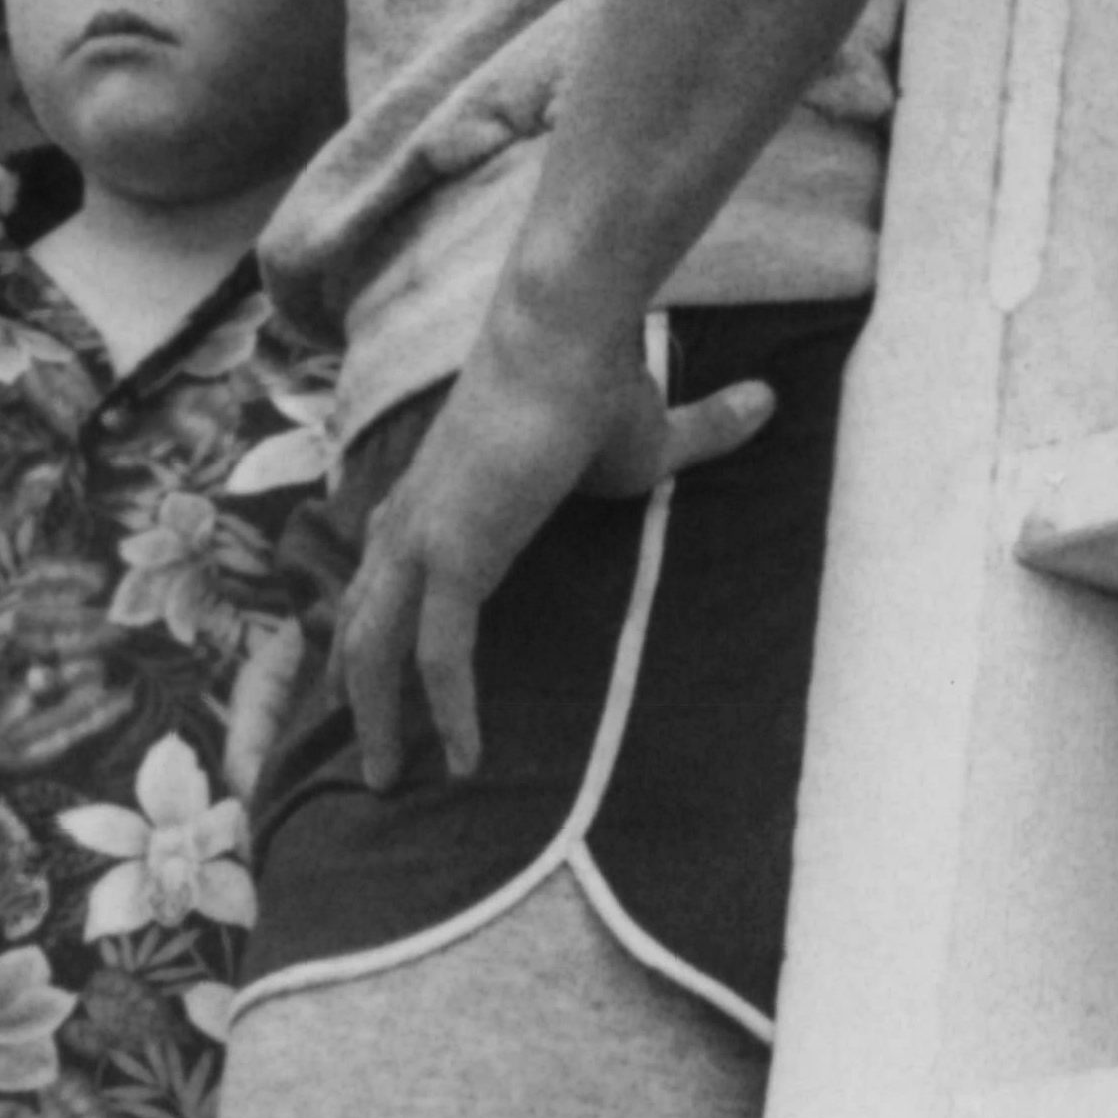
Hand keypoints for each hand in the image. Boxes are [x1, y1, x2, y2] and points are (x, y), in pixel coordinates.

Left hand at [341, 307, 775, 787]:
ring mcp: (423, 537)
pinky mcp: (453, 555)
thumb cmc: (603, 380)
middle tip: (359, 744)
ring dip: (375, 718)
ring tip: (383, 779)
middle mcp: (412, 517)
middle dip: (350, 685)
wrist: (568, 338)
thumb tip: (766, 400)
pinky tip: (465, 761)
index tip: (362, 661)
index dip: (371, 616)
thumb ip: (702, 430)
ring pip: (376, 648)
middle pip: (360, 616)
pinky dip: (448, 713)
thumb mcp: (652, 433)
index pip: (384, 565)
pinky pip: (439, 657)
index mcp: (438, 490)